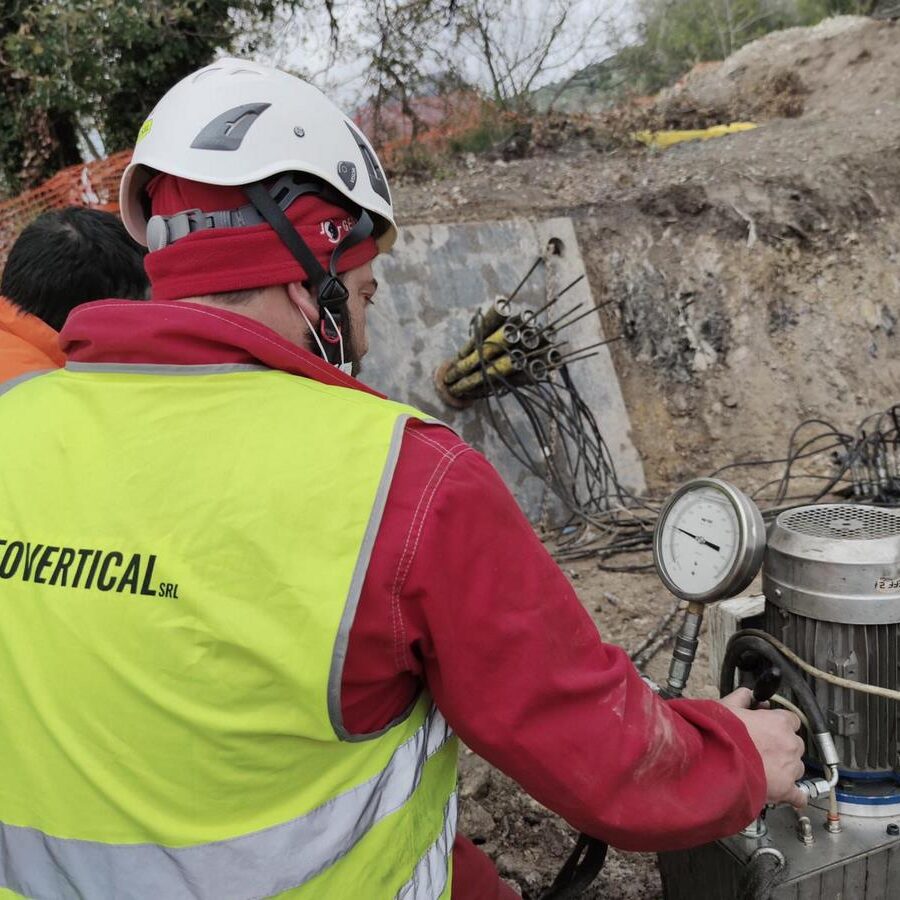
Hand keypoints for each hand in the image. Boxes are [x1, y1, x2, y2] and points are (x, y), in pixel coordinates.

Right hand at [720, 687, 806, 807]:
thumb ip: (742, 698)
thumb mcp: (727, 707)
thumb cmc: (720, 734)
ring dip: (785, 768)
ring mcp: (790, 768)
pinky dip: (794, 795)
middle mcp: (789, 744)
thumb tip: (748, 694)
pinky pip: (798, 795)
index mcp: (779, 722)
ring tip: (765, 770)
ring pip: (796, 767)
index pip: (791, 720)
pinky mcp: (785, 790)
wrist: (715, 762)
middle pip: (795, 744)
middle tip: (763, 749)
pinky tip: (786, 793)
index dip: (779, 724)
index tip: (770, 727)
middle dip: (782, 746)